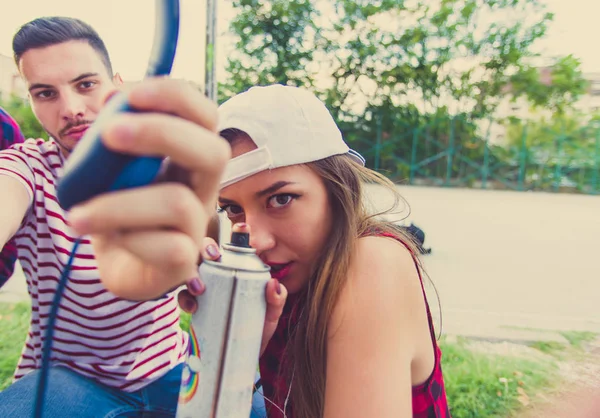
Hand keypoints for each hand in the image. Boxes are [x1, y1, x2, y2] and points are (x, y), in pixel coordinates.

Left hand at [68, 78, 230, 299]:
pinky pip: (169, 248)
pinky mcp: (184, 262)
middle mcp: (202, 188)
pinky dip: (129, 240)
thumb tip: (112, 100)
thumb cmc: (120, 208)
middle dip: (162, 133)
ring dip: (119, 204)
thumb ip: (115, 136)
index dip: (176, 97)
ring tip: (78, 214)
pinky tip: (106, 241)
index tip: (130, 94)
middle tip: (109, 133)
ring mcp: (197, 226)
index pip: (205, 116)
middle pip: (215, 151)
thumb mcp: (113, 168)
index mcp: (188, 157)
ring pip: (178, 202)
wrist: (123, 264)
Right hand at [178, 237, 287, 355]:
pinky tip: (194, 305)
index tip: (241, 227)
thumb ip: (276, 300)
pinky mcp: (194, 307)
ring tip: (199, 286)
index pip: (235, 247)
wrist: (243, 359)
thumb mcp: (271, 315)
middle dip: (207, 248)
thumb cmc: (257, 329)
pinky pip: (183, 297)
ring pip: (189, 270)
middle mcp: (219, 275)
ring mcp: (204, 289)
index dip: (236, 233)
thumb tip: (274, 284)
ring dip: (191, 272)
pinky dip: (185, 298)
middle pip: (208, 252)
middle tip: (214, 256)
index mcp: (238, 271)